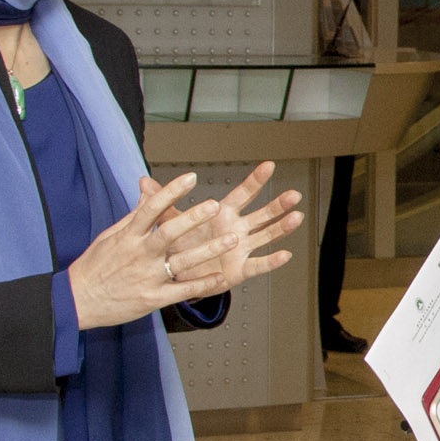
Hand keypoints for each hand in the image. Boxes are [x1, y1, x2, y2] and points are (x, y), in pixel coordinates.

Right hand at [66, 170, 203, 329]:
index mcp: (128, 236)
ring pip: (181, 261)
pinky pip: (181, 290)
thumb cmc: (94, 267)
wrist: (78, 300)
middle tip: (215, 206)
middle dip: (193, 218)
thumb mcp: (110, 236)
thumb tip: (147, 194)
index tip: (190, 178)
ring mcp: (146, 277)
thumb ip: (133, 216)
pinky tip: (219, 278)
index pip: (151, 208)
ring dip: (208, 250)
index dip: (171, 192)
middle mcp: (138, 254)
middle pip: (168, 232)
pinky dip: (201, 285)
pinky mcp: (152, 298)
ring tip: (232, 239)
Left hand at [151, 160, 304, 299]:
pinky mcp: (239, 269)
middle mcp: (236, 229)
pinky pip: (258, 264)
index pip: (242, 194)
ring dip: (281, 228)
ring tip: (296, 218)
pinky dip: (271, 260)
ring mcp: (240, 249)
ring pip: (265, 235)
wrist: (174, 275)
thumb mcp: (169, 222)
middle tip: (294, 195)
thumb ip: (160, 203)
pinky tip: (285, 253)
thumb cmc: (176, 244)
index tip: (269, 165)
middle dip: (278, 204)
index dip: (255, 180)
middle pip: (261, 214)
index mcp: (222, 214)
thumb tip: (143, 182)